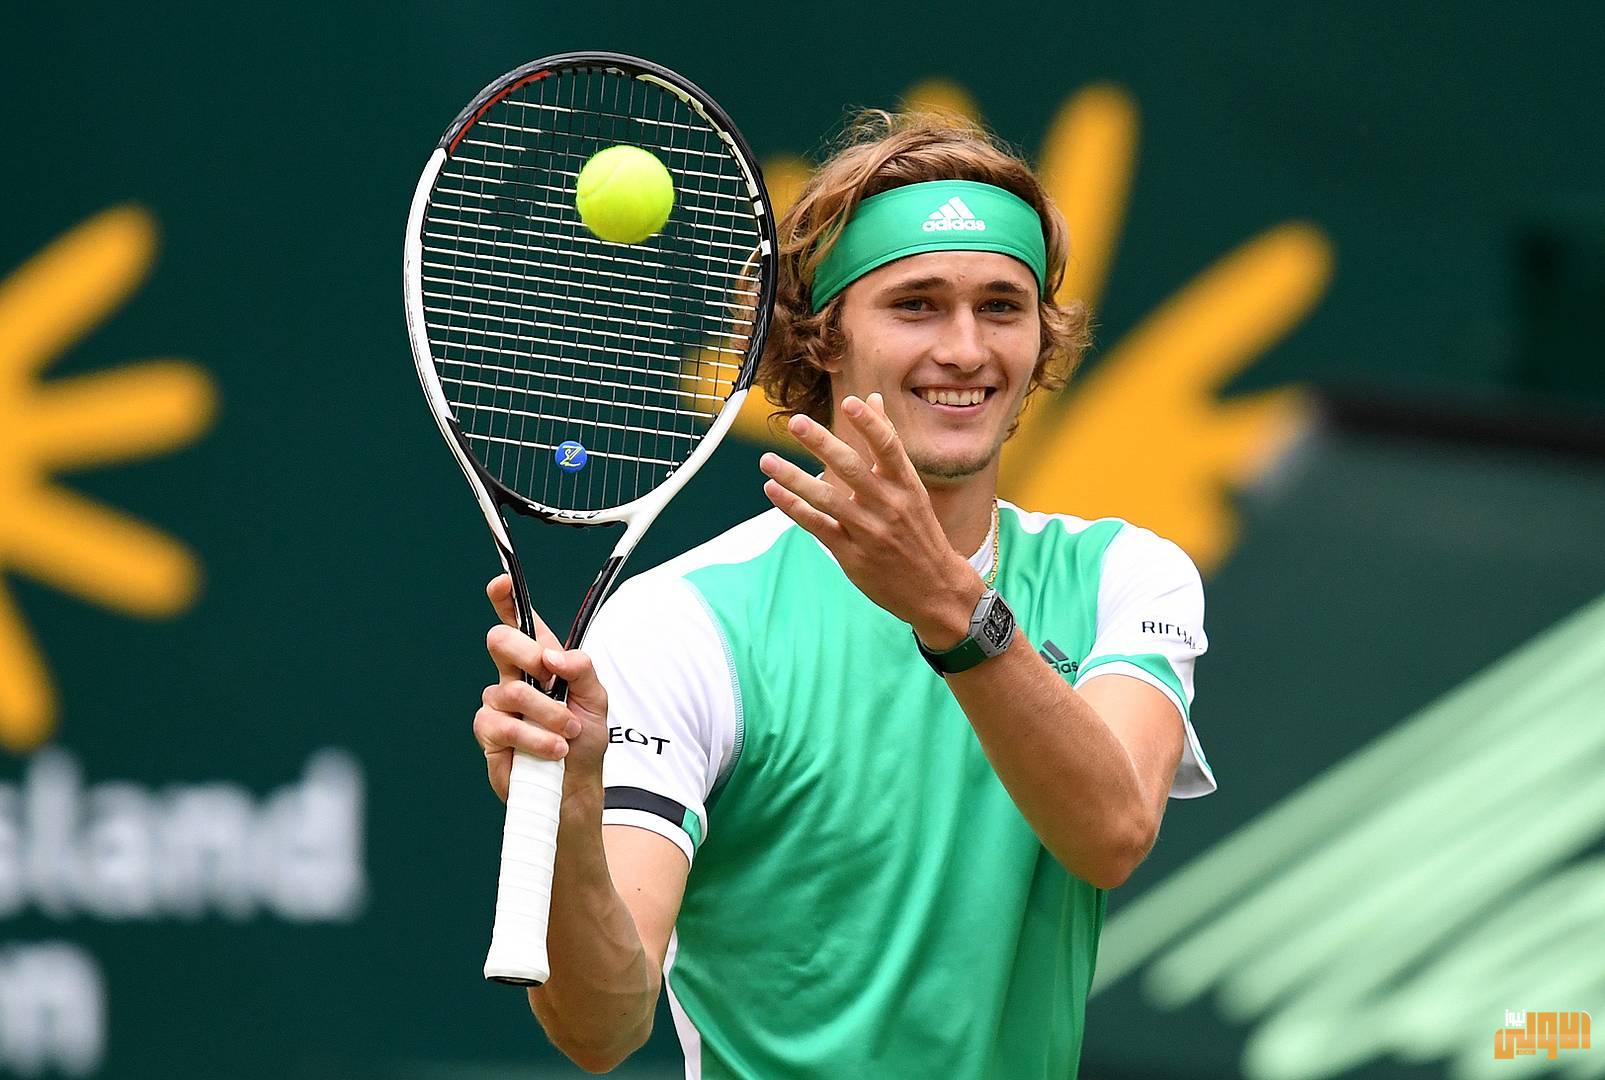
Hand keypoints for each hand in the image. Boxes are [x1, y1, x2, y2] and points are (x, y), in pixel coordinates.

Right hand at [474, 575, 609, 801]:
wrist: (577, 786)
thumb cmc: (584, 740)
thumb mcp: (596, 698)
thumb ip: (581, 668)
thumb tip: (554, 656)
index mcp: (541, 661)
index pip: (519, 624)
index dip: (506, 601)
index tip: (500, 583)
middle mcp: (515, 677)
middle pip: (501, 642)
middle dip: (528, 654)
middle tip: (552, 677)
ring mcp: (499, 705)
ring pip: (511, 691)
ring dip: (548, 715)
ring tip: (567, 734)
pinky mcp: (489, 733)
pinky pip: (504, 724)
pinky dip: (536, 739)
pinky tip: (553, 751)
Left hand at [758, 394, 980, 643]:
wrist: (934, 588)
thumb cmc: (919, 530)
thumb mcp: (911, 486)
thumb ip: (888, 444)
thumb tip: (873, 400)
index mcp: (906, 485)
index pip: (889, 448)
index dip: (870, 424)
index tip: (850, 403)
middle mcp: (889, 506)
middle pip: (852, 469)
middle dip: (822, 444)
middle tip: (797, 423)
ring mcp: (869, 531)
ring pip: (828, 499)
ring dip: (794, 478)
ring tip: (767, 460)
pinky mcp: (852, 555)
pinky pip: (818, 526)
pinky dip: (794, 508)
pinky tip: (773, 489)